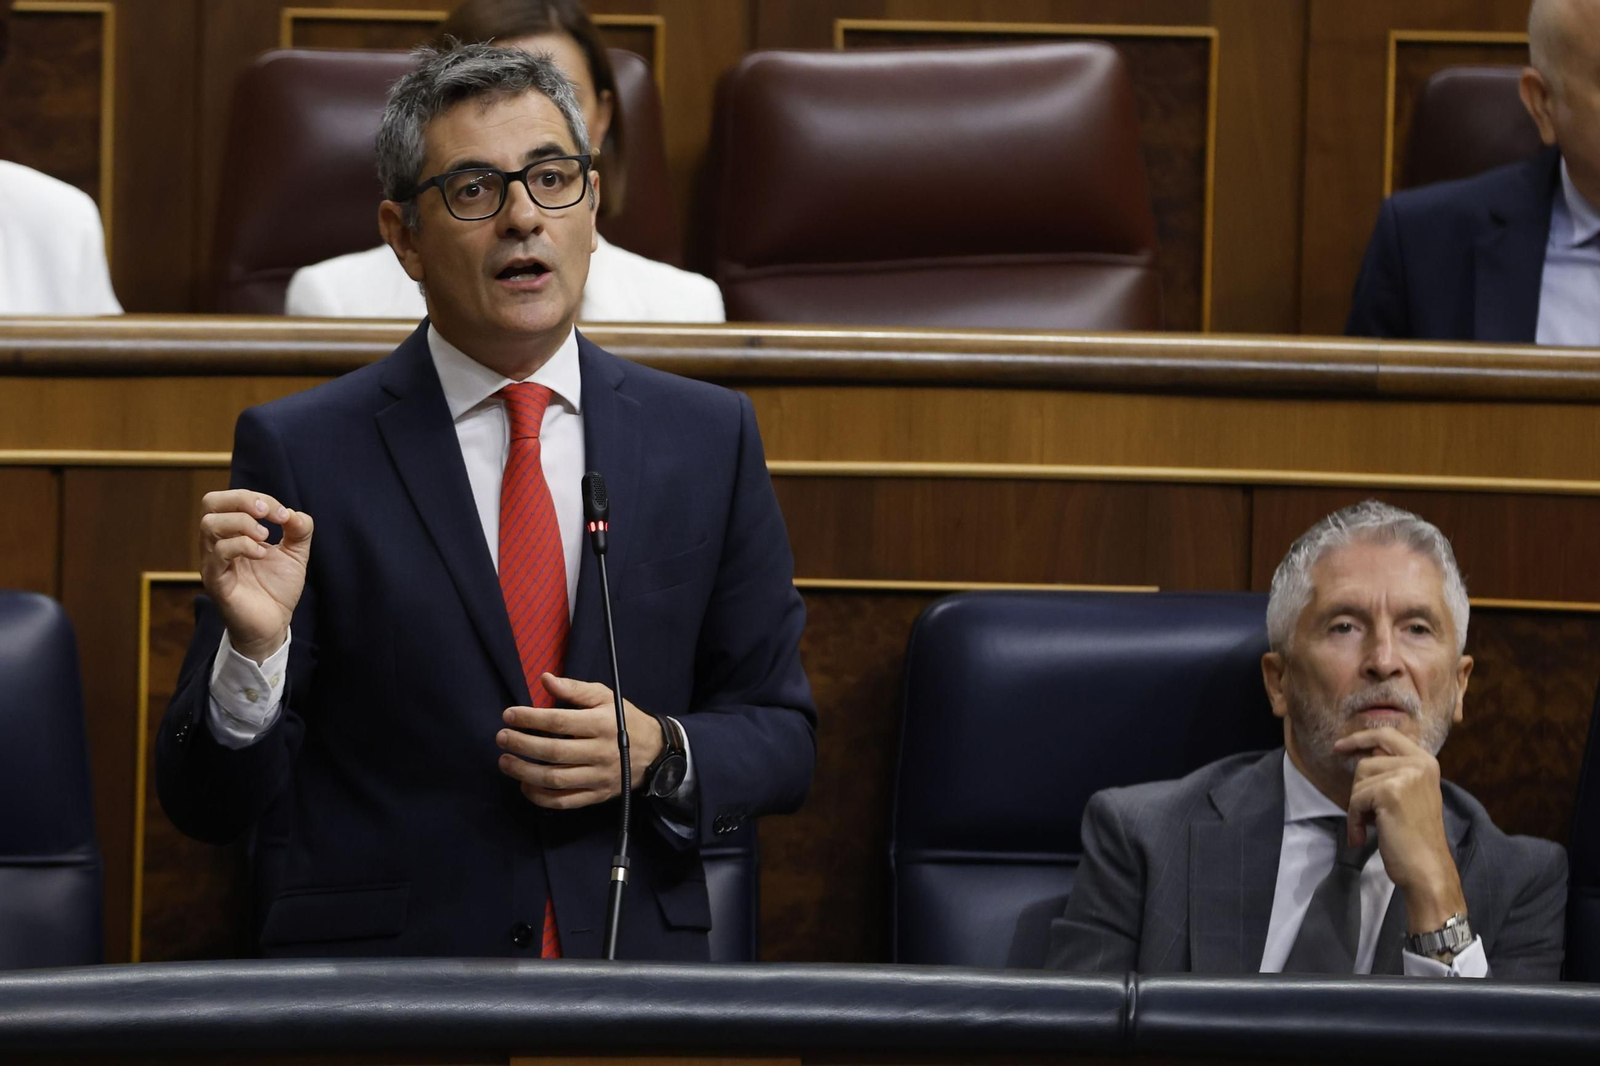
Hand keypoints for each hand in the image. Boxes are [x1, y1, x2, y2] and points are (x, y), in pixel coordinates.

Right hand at [198, 489, 312, 662]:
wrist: (274, 624)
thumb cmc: (277, 589)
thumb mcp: (295, 554)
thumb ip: (299, 530)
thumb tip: (293, 512)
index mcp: (232, 533)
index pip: (230, 500)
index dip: (257, 498)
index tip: (282, 514)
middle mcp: (216, 544)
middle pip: (210, 503)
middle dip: (241, 500)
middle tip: (267, 514)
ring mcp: (213, 562)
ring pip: (209, 525)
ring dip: (242, 524)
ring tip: (265, 538)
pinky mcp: (216, 581)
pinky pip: (217, 554)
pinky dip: (242, 546)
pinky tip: (262, 555)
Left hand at [496, 674, 664, 809]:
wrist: (654, 752)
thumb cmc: (624, 720)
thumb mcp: (605, 697)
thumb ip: (574, 689)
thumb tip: (545, 680)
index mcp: (601, 724)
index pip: (559, 722)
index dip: (530, 719)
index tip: (509, 715)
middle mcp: (600, 752)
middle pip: (553, 752)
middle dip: (521, 745)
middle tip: (501, 738)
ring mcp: (598, 777)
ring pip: (555, 780)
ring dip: (524, 772)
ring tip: (505, 761)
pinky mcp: (596, 795)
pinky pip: (564, 801)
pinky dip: (540, 797)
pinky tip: (524, 785)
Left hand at [1334, 726, 1466, 932]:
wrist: (1427, 868)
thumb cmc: (1414, 837)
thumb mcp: (1409, 795)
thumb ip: (1393, 771)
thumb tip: (1366, 750)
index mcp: (1425, 762)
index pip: (1386, 734)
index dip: (1360, 738)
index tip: (1340, 747)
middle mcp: (1419, 763)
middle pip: (1366, 761)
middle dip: (1360, 789)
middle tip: (1369, 815)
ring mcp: (1406, 775)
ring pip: (1359, 780)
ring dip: (1357, 806)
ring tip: (1371, 826)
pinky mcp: (1391, 792)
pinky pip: (1356, 798)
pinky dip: (1354, 819)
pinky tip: (1363, 835)